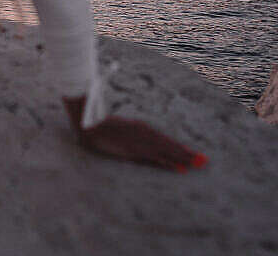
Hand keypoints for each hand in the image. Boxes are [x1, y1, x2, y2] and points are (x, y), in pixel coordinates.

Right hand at [79, 115, 207, 171]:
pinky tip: (179, 168)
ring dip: (183, 158)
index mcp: (143, 128)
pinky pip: (156, 159)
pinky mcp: (136, 151)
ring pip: (167, 152)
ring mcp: (142, 143)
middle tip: (204, 161)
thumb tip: (139, 143)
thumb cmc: (102, 125)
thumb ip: (132, 134)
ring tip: (198, 164)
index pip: (166, 140)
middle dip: (187, 154)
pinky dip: (168, 163)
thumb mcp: (120, 128)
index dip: (180, 147)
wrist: (91, 126)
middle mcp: (146, 135)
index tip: (194, 153)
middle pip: (170, 146)